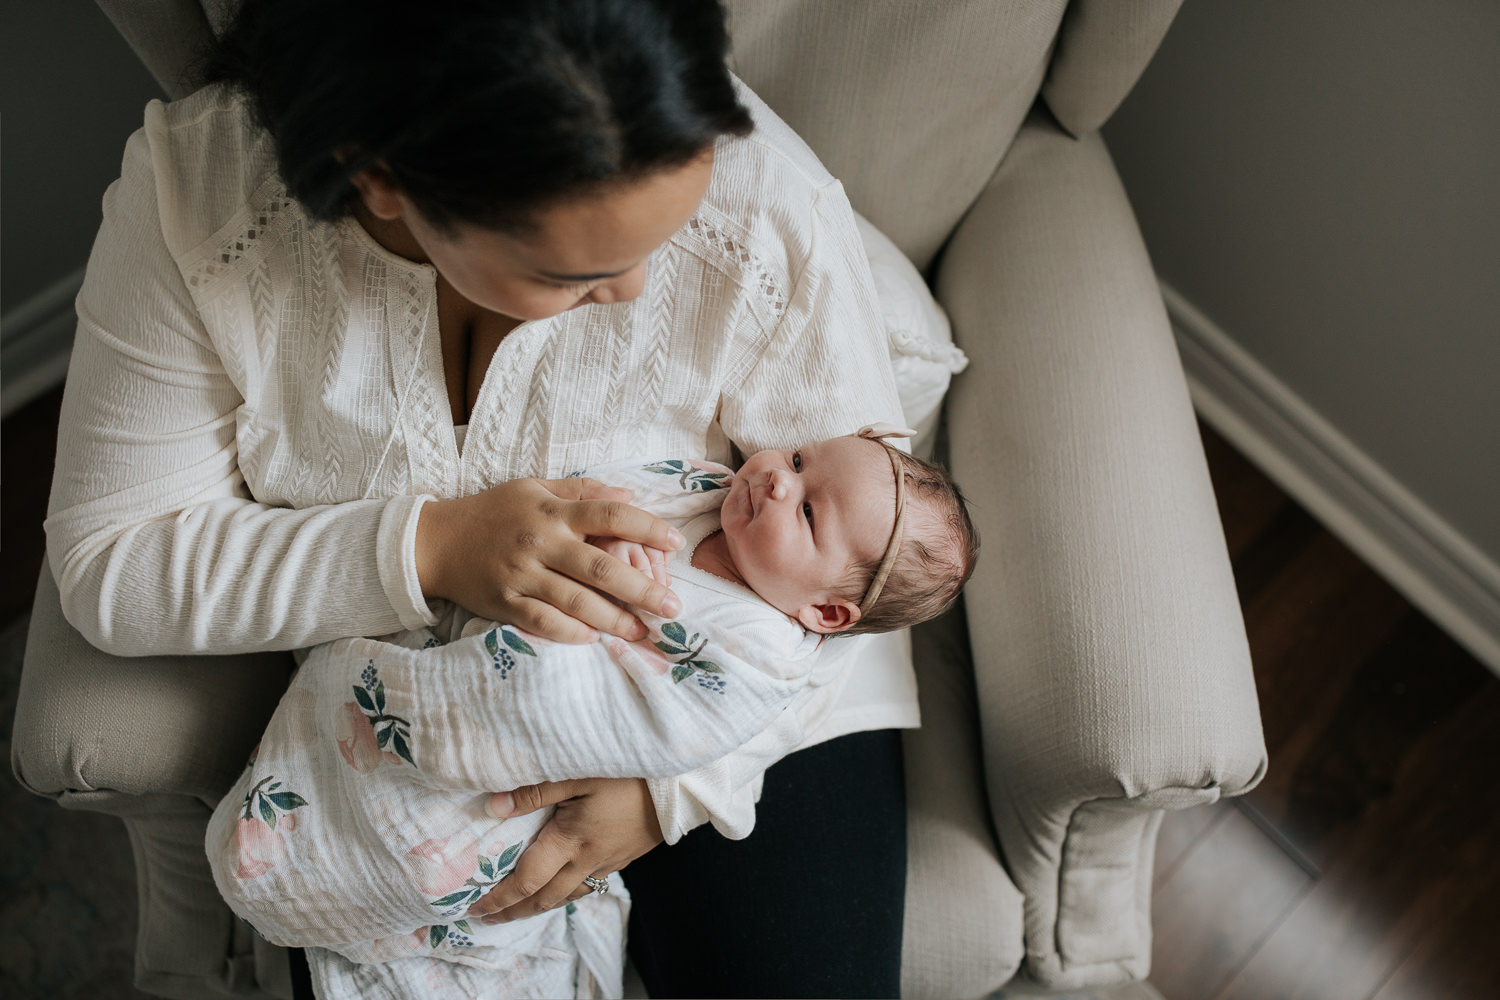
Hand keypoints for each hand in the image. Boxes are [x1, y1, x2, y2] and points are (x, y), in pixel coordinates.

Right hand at [415, 477, 684, 642]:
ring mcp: (522, 575)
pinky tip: (595, 639)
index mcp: (553, 511)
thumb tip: (630, 492)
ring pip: (577, 602)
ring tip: (642, 631)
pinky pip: (544, 623)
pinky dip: (572, 633)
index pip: (610, 515)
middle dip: (643, 589)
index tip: (676, 543)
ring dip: (615, 620)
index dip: (647, 528)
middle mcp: (541, 542)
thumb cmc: (493, 511)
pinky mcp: (505, 603)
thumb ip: (581, 491)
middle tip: (673, 606)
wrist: (435, 541)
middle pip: (602, 568)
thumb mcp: (534, 488)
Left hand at [466, 777, 663, 923]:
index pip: (527, 880)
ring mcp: (608, 861)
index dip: (500, 898)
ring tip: (522, 908)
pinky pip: (589, 884)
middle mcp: (587, 859)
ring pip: (568, 895)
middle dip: (515, 911)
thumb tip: (493, 807)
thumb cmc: (627, 774)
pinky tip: (564, 884)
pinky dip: (567, 893)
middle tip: (490, 917)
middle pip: (545, 898)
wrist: (680, 785)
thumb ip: (535, 791)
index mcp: (571, 841)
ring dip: (540, 906)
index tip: (477, 908)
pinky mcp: (624, 855)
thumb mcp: (577, 773)